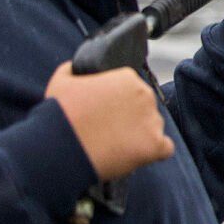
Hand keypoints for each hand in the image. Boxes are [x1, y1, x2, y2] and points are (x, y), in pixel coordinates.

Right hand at [45, 63, 172, 180]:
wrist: (59, 147)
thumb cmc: (59, 115)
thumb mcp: (62, 80)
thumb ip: (74, 68)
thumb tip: (77, 67)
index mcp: (127, 78)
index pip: (132, 91)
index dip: (119, 105)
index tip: (106, 116)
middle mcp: (145, 95)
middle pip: (145, 108)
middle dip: (130, 120)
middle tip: (109, 133)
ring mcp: (152, 120)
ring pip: (153, 128)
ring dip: (139, 137)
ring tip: (113, 147)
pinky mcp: (154, 145)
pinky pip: (164, 149)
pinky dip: (152, 153)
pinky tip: (134, 156)